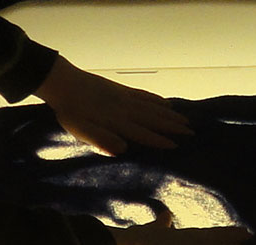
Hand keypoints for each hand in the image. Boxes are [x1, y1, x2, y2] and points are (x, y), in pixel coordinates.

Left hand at [33, 57, 190, 153]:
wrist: (63, 83)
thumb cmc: (70, 112)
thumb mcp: (81, 131)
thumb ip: (102, 140)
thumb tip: (123, 150)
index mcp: (116, 122)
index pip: (143, 133)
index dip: (159, 140)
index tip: (176, 146)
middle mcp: (125, 109)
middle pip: (154, 119)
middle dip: (173, 127)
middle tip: (192, 133)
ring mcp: (125, 98)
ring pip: (152, 107)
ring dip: (170, 114)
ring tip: (185, 120)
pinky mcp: (121, 90)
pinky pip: (144, 95)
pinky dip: (157, 100)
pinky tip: (165, 103)